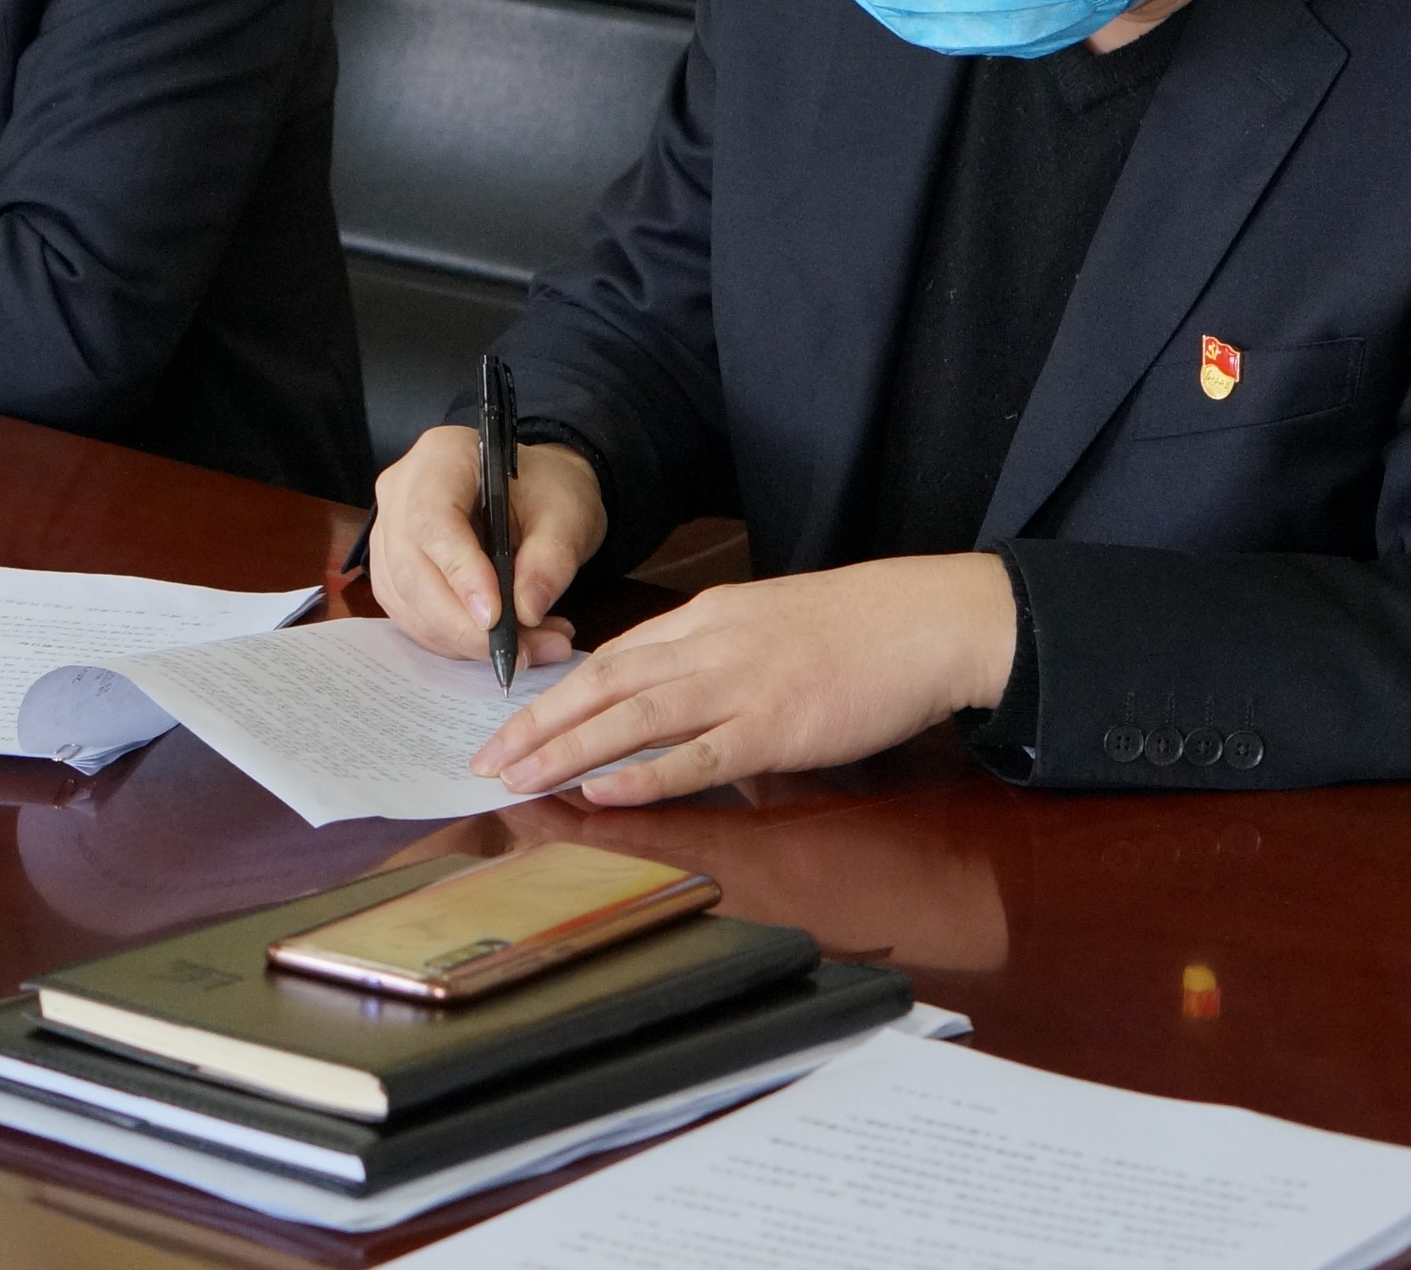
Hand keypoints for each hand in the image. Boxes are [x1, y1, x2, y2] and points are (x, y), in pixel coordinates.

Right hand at [371, 424, 602, 671]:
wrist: (535, 493)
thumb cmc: (547, 491)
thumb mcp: (568, 514)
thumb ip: (552, 558)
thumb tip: (526, 610)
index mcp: (440, 457)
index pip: (432, 520)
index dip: (459, 572)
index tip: (497, 618)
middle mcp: (400, 493)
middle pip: (411, 569)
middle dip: (464, 624)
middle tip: (522, 652)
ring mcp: (388, 533)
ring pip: (408, 602)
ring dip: (464, 640)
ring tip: (531, 648)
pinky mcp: (393, 572)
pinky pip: (412, 617)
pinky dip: (455, 642)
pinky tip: (501, 642)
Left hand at [471, 554, 1018, 806]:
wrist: (925, 620)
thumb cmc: (855, 629)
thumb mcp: (765, 624)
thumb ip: (713, 658)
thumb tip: (670, 705)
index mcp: (704, 620)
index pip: (611, 657)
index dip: (554, 692)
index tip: (511, 721)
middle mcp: (707, 648)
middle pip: (601, 686)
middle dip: (536, 724)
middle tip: (485, 760)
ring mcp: (740, 687)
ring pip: (632, 719)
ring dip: (566, 751)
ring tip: (517, 779)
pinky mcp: (777, 728)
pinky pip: (698, 756)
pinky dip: (645, 774)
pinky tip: (601, 792)